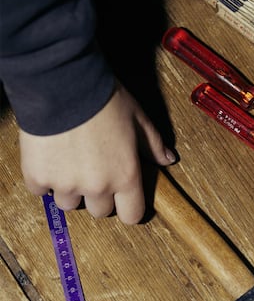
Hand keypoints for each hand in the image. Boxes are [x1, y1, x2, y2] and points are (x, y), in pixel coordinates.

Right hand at [19, 83, 174, 223]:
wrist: (62, 85)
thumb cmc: (104, 100)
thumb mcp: (138, 120)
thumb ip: (153, 144)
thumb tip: (168, 159)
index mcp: (126, 178)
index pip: (131, 216)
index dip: (128, 207)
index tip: (122, 199)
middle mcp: (97, 188)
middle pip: (99, 211)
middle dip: (98, 196)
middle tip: (93, 171)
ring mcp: (66, 185)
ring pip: (69, 203)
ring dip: (70, 189)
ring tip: (70, 163)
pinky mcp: (37, 176)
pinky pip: (40, 190)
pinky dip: (43, 179)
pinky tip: (49, 159)